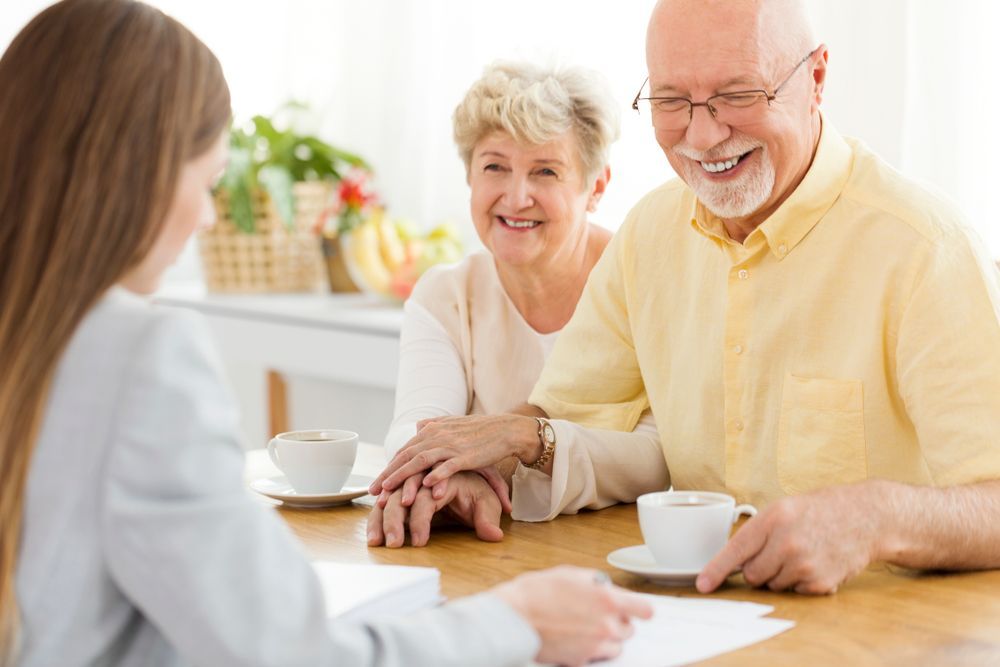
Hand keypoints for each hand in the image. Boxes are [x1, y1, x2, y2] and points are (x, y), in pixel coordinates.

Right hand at [367, 471, 507, 546]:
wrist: (472, 472)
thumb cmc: (479, 490)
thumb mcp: (488, 503)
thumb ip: (488, 519)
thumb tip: (495, 537)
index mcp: (446, 477)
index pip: (427, 499)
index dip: (421, 520)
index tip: (419, 542)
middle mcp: (426, 474)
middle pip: (403, 494)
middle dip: (396, 520)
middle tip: (393, 544)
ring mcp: (414, 477)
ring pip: (391, 492)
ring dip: (381, 517)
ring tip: (375, 541)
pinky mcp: (406, 484)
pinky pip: (388, 494)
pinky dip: (379, 510)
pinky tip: (373, 531)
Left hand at [369, 414, 538, 494]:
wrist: (506, 430)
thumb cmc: (481, 431)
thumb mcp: (454, 424)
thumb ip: (434, 425)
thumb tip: (418, 426)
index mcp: (433, 429)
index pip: (405, 450)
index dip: (390, 467)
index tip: (377, 483)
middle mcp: (438, 435)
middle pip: (407, 456)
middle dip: (388, 474)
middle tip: (373, 491)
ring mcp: (451, 444)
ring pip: (421, 461)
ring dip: (403, 476)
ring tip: (389, 491)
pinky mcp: (466, 455)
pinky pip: (447, 466)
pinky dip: (435, 475)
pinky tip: (424, 487)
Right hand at [492, 566, 652, 665]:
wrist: (515, 615)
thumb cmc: (537, 591)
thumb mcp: (572, 574)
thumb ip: (597, 584)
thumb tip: (608, 589)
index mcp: (608, 599)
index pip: (645, 610)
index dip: (639, 609)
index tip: (635, 609)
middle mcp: (606, 624)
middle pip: (629, 629)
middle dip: (617, 622)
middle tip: (598, 615)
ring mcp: (594, 645)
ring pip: (617, 646)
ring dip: (607, 639)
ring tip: (587, 629)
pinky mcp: (581, 661)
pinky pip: (598, 658)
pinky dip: (591, 651)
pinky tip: (576, 640)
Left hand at [697, 482, 885, 593]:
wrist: (866, 517)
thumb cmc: (821, 510)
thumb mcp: (784, 508)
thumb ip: (758, 531)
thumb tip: (734, 561)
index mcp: (773, 519)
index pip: (736, 550)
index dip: (716, 570)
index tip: (703, 585)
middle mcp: (786, 543)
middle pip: (752, 574)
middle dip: (758, 568)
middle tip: (778, 551)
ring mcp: (804, 564)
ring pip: (772, 585)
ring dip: (780, 575)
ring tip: (801, 552)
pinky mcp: (819, 582)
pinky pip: (795, 591)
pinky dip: (801, 582)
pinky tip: (816, 562)